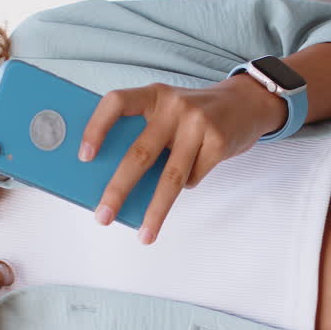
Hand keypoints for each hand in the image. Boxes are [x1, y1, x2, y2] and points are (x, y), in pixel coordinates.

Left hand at [80, 77, 286, 244]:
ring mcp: (199, 124)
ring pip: (171, 177)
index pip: (116, 102)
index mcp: (153, 94)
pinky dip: (188, 185)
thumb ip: (145, 132)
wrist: (247, 102)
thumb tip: (117, 180)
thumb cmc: (194, 115)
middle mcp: (174, 105)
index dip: (97, 127)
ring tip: (144, 235)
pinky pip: (194, 178)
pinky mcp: (219, 142)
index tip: (84, 156)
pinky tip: (189, 180)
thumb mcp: (168, 111)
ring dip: (155, 211)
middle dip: (118, 189)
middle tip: (102, 215)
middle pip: (140, 153)